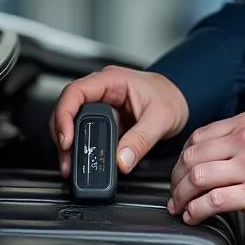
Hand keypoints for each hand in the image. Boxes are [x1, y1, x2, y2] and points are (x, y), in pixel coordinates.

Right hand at [50, 66, 188, 176]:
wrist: (182, 99)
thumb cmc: (172, 98)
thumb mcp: (161, 118)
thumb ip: (141, 140)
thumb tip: (121, 160)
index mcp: (113, 80)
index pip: (76, 92)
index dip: (65, 115)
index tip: (67, 139)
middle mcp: (102, 89)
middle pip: (67, 107)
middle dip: (62, 134)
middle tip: (67, 158)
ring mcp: (100, 103)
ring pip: (71, 120)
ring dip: (68, 143)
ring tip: (70, 164)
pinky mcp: (103, 118)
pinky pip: (83, 130)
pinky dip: (78, 146)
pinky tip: (79, 160)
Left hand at [168, 110, 244, 229]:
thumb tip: (219, 154)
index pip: (200, 137)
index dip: (184, 158)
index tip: (182, 173)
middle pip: (192, 157)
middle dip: (177, 179)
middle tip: (175, 194)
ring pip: (197, 178)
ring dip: (182, 196)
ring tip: (181, 207)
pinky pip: (212, 201)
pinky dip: (196, 211)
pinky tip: (195, 216)